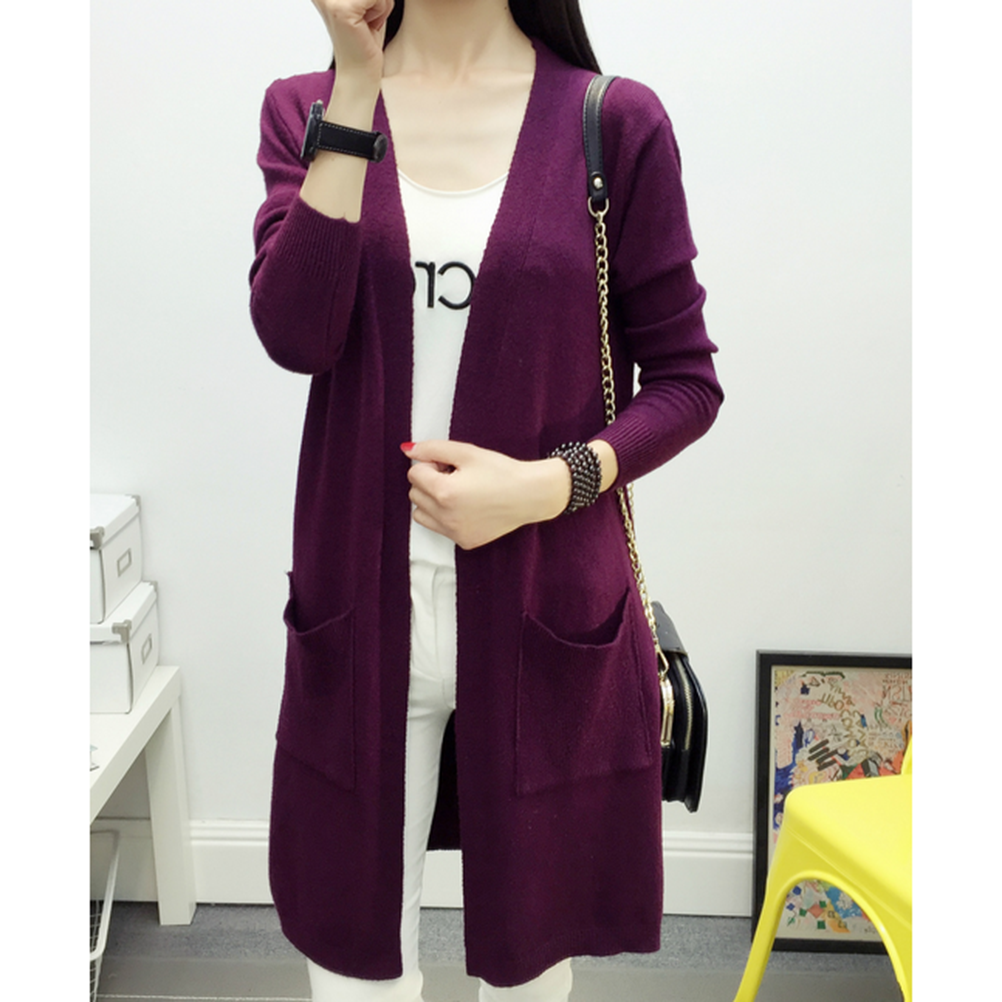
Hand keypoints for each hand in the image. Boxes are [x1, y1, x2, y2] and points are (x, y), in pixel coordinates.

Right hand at [311, 0, 393, 85]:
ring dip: (380, 4)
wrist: (360, 71)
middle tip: (368, 15)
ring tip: (368, 20)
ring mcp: (330, 0)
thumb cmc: (365, 36)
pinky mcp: (342, 10)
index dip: (371, 0)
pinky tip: (368, 26)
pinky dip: (381, 12)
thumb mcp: (368, 2)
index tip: (363, 11)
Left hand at [403, 441, 571, 549]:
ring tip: (457, 492)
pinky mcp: (464, 541)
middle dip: (429, 482)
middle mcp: (446, 517)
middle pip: (415, 494)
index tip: (450, 464)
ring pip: (421, 514)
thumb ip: (433, 448)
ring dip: (432, 501)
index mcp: (444, 493)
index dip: (431, 464)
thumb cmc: (502, 472)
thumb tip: (409, 450)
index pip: (414, 474)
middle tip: (455, 476)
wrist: (530, 495)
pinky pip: (440, 528)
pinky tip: (467, 507)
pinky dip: (445, 517)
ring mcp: (454, 532)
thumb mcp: (467, 452)